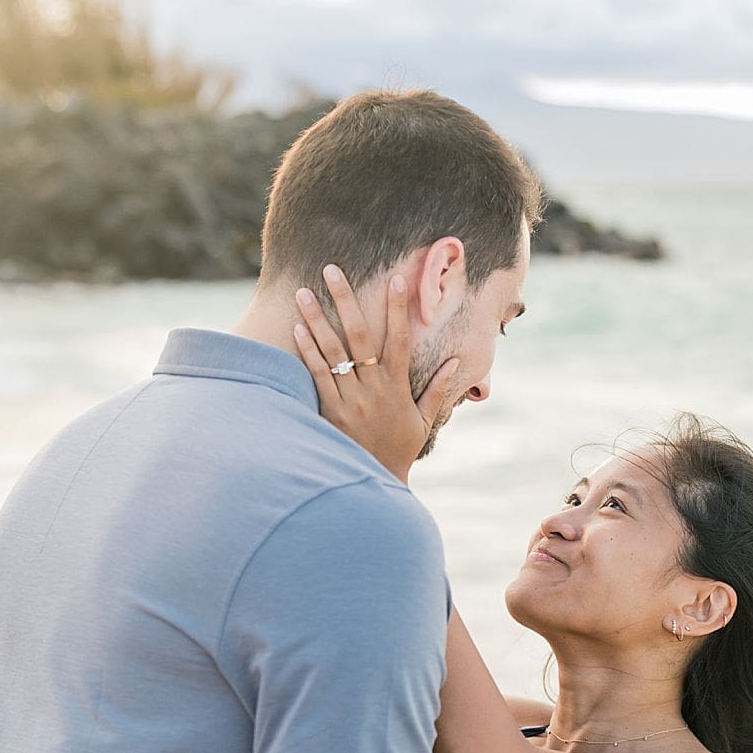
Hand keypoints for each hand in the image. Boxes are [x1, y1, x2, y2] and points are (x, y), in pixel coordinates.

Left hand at [291, 264, 458, 481]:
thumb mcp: (423, 421)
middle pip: (360, 335)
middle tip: (331, 269)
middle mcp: (374, 388)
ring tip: (304, 292)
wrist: (374, 483)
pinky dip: (307, 351)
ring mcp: (350, 398)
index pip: (401, 339)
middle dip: (345, 299)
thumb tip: (455, 363)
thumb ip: (438, 390)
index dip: (399, 309)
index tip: (397, 280)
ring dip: (317, 319)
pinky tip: (297, 328)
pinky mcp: (329, 410)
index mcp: (398, 386)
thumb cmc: (399, 449)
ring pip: (333, 351)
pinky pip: (317, 375)